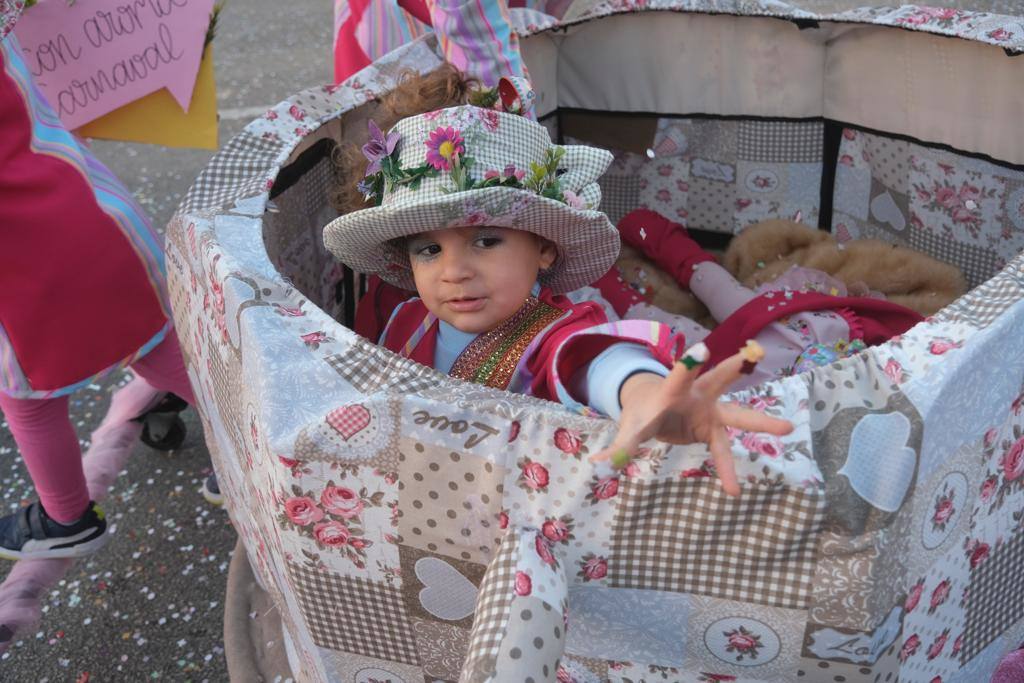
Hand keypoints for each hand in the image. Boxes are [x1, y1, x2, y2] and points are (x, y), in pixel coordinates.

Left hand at [590, 342, 792, 495]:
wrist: (652, 409)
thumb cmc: (641, 413)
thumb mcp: (631, 428)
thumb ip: (620, 445)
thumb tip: (597, 464)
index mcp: (672, 388)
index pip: (680, 375)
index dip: (690, 364)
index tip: (701, 350)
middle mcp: (697, 395)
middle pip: (719, 380)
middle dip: (735, 369)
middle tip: (755, 354)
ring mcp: (710, 410)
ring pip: (737, 414)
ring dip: (760, 421)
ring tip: (788, 426)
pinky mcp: (713, 428)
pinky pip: (723, 451)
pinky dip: (725, 470)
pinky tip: (733, 490)